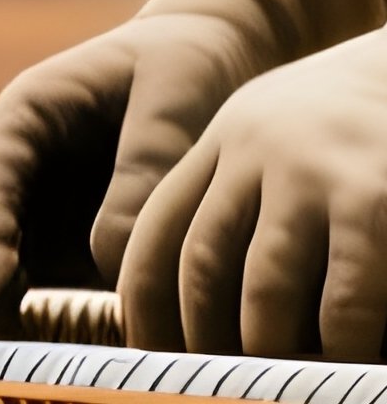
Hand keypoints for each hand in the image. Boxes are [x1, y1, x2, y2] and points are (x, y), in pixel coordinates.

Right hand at [0, 0, 381, 338]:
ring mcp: (38, 205)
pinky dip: (50, 322)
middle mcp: (18, 165)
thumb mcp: (173, 100)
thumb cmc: (188, 66)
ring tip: (19, 367)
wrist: (212, 54)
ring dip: (7, 314)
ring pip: (3, 269)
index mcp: (24, 116)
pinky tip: (70, 358)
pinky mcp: (68, 238)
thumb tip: (110, 258)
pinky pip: (49, 287)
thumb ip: (142, 172)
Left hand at [120, 28, 386, 359]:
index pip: (158, 229)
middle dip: (198, 338)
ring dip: (263, 352)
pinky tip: (341, 364)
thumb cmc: (351, 129)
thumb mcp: (274, 140)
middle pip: (199, 262)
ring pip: (263, 287)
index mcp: (223, 144)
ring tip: (270, 384)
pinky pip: (344, 298)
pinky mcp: (374, 202)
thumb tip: (200, 301)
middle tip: (209, 383)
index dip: (144, 303)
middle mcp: (256, 154)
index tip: (146, 356)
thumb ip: (237, 198)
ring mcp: (314, 177)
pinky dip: (337, 346)